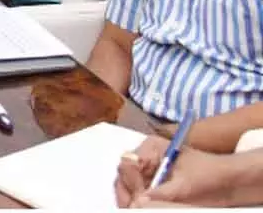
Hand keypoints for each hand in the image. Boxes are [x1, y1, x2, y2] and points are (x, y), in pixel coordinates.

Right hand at [115, 136, 241, 207]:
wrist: (229, 182)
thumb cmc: (209, 174)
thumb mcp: (185, 184)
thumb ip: (160, 192)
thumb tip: (137, 203)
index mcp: (151, 148)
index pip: (128, 163)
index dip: (131, 182)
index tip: (140, 199)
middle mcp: (144, 157)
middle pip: (124, 176)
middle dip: (128, 194)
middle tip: (134, 208)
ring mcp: (146, 172)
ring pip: (127, 187)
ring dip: (131, 200)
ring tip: (137, 209)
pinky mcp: (151, 185)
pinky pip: (137, 195)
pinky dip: (138, 204)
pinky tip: (142, 208)